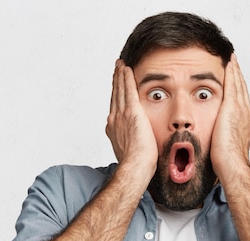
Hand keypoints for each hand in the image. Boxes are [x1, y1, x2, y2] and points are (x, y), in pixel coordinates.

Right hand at [105, 60, 157, 175]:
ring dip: (120, 76)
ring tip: (120, 65)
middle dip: (116, 82)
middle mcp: (114, 119)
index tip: (116, 87)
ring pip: (120, 90)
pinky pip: (129, 90)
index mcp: (114, 128)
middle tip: (116, 69)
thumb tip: (135, 142)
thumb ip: (130, 142)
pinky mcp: (132, 112)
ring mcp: (122, 114)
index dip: (115, 95)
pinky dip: (126, 78)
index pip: (115, 107)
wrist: (135, 166)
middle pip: (115, 95)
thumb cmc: (136, 164)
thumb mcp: (129, 151)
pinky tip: (127, 69)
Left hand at [210, 54, 249, 180]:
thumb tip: (216, 140)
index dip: (239, 88)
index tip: (235, 79)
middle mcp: (247, 113)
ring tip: (231, 59)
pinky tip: (228, 62)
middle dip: (238, 75)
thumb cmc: (228, 162)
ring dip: (235, 70)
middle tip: (234, 62)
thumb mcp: (227, 146)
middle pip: (242, 88)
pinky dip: (231, 72)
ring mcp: (242, 109)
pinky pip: (233, 84)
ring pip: (239, 83)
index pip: (242, 100)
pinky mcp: (233, 107)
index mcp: (246, 122)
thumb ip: (224, 137)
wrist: (233, 164)